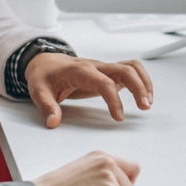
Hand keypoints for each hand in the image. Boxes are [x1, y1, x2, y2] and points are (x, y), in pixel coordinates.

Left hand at [26, 54, 152, 127]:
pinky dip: (141, 80)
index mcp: (80, 71)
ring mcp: (104, 68)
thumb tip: (54, 122)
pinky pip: (130, 70)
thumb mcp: (38, 91)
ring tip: (147, 103)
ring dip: (144, 82)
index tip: (119, 117)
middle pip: (125, 69)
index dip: (114, 99)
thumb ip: (47, 107)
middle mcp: (96, 66)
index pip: (104, 82)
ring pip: (131, 67)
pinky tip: (144, 96)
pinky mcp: (108, 72)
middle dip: (138, 87)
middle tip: (144, 107)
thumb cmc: (44, 76)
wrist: (45, 63)